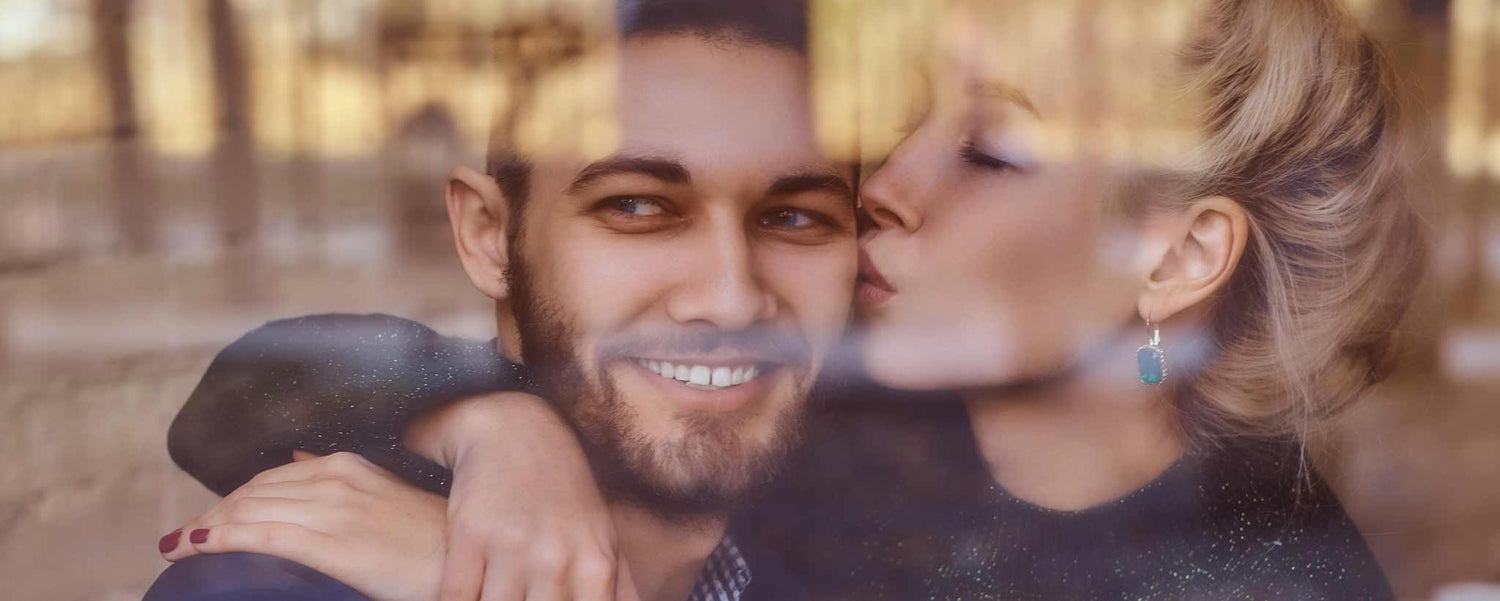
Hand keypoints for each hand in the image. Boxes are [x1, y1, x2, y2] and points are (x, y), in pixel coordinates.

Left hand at [160, 451, 446, 600]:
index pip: (271, 478)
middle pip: (252, 492)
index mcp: (349, 466)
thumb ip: (341, 478)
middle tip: (183, 539)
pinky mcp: (333, 543)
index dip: (232, 499)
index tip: (208, 521)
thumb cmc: (431, 542)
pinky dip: (220, 539)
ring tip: (179, 547)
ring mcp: (334, 509)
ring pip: (249, 510)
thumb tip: (300, 456)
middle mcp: (337, 479)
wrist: (467, 565)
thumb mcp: (386, 496)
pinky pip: (260, 535)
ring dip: (207, 528)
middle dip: (212, 515)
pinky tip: (195, 548)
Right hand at [406, 393, 639, 600]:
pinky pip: (456, 597)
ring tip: (496, 600)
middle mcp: (555, 558)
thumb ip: (618, 590)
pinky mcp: (469, 535)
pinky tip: (453, 599)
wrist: (516, 431)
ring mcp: (512, 546)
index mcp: (594, 566)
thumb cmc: (565, 497)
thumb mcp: (603, 538)